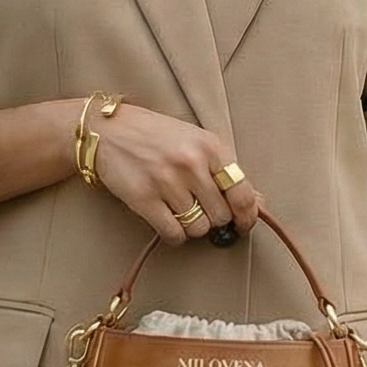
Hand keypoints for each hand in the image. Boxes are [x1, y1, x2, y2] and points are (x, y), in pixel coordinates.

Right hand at [88, 103, 260, 244]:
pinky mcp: (144, 198)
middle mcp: (191, 163)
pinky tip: (167, 221)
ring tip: (180, 210)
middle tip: (201, 211)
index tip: (244, 225)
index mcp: (210, 146)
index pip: (242, 193)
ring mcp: (166, 181)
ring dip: (192, 226)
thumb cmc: (156, 136)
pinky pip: (173, 234)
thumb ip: (224, 170)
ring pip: (198, 228)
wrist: (108, 131)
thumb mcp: (195, 141)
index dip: (248, 216)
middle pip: (221, 215)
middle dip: (214, 219)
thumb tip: (257, 204)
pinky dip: (174, 235)